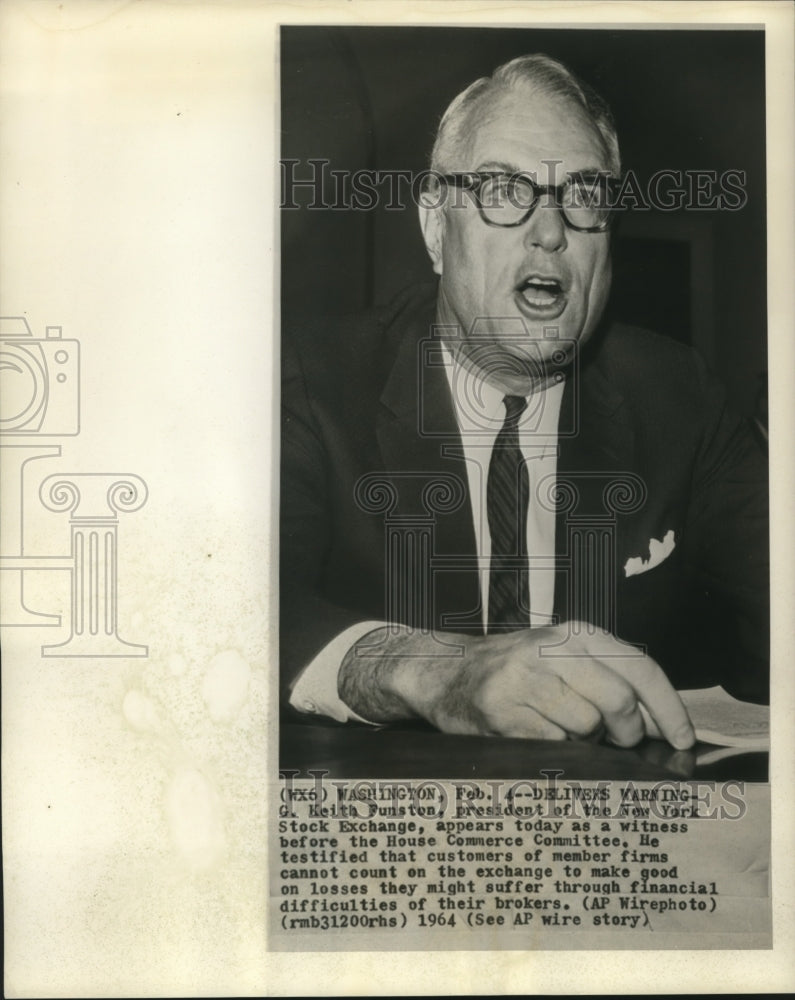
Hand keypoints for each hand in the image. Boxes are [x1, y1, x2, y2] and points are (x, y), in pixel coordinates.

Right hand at [339, 622, 695, 749]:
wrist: (444, 672)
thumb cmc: (518, 672)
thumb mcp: (565, 659)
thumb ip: (611, 680)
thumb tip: (664, 727)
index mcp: (576, 633)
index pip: (640, 668)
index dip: (669, 709)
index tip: (683, 740)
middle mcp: (550, 648)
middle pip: (619, 702)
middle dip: (628, 733)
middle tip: (617, 741)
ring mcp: (522, 677)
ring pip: (586, 727)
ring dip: (583, 741)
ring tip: (560, 728)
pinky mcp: (500, 709)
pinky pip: (552, 745)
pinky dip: (553, 750)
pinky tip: (535, 734)